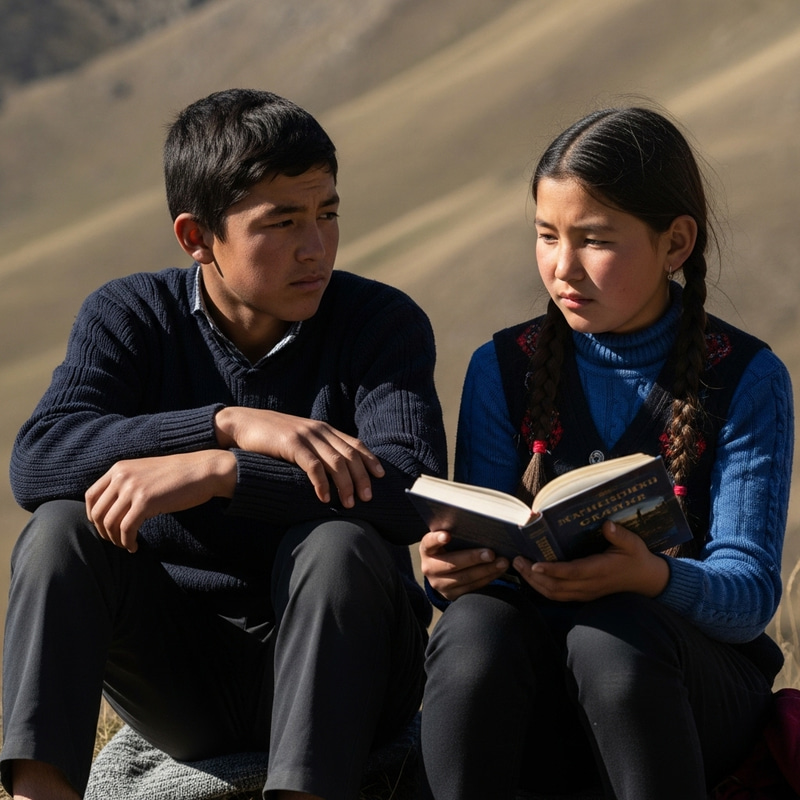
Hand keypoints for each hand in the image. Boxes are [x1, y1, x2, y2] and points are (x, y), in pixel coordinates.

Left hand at [85, 450, 236, 552]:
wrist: (202, 470)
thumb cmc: (178, 474)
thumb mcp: (145, 472)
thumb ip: (127, 483)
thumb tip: (112, 507)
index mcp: (119, 468)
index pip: (91, 496)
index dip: (94, 516)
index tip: (104, 527)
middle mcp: (122, 477)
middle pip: (98, 513)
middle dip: (104, 532)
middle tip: (116, 541)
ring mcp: (133, 488)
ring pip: (110, 523)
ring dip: (116, 540)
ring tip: (127, 545)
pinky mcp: (146, 502)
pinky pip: (126, 529)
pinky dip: (128, 542)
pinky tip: (135, 546)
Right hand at [214, 407, 383, 507]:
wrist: (241, 424)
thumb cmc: (270, 438)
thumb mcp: (299, 440)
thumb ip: (316, 450)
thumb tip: (333, 471)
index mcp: (323, 428)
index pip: (354, 444)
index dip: (369, 460)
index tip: (381, 476)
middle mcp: (318, 430)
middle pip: (349, 455)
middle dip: (362, 477)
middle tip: (368, 498)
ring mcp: (305, 436)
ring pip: (335, 462)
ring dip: (345, 484)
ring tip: (349, 503)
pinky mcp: (291, 444)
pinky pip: (312, 466)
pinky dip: (321, 483)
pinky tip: (324, 498)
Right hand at [419, 529, 508, 600]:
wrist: (441, 573)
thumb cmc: (449, 548)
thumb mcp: (446, 540)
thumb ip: (455, 533)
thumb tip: (478, 526)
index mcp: (427, 550)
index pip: (429, 542)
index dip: (437, 539)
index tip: (447, 535)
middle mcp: (430, 568)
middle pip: (451, 564)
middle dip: (473, 558)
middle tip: (491, 553)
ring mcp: (440, 584)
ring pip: (465, 578)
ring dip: (486, 570)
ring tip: (502, 562)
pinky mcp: (451, 595)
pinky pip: (472, 588)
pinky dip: (488, 578)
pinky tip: (498, 571)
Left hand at [512, 520, 669, 601]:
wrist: (646, 581)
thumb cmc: (637, 558)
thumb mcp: (633, 544)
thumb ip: (620, 535)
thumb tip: (607, 525)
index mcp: (600, 570)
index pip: (572, 573)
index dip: (552, 570)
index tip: (534, 564)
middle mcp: (590, 585)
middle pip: (556, 586)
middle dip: (533, 575)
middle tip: (516, 559)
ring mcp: (585, 593)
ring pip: (554, 593)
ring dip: (534, 582)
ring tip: (518, 566)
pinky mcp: (582, 595)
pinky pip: (558, 595)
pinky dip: (541, 587)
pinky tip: (530, 575)